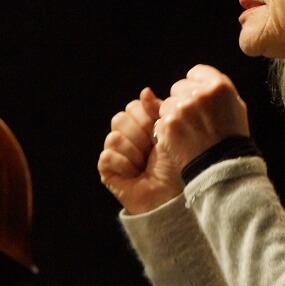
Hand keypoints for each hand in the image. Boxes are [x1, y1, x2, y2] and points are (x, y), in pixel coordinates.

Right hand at [98, 87, 185, 214]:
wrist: (173, 194)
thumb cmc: (177, 165)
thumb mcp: (170, 133)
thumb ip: (157, 111)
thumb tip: (145, 91)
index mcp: (143, 126)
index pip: (132, 107)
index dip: (146, 118)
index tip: (159, 132)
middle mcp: (128, 137)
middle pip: (119, 119)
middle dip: (139, 135)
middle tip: (151, 150)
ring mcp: (116, 153)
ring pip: (114, 137)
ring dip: (134, 152)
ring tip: (144, 165)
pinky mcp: (107, 170)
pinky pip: (107, 156)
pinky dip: (125, 165)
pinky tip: (135, 174)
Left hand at [155, 64, 248, 166]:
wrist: (222, 166)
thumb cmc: (232, 137)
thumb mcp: (235, 106)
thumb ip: (216, 87)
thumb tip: (192, 75)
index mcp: (219, 86)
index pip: (195, 72)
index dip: (195, 86)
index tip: (199, 100)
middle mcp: (199, 94)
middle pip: (178, 87)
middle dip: (183, 100)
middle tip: (196, 119)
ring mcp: (181, 108)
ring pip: (167, 103)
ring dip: (173, 115)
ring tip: (190, 131)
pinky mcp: (168, 124)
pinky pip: (160, 120)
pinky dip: (167, 129)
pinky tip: (182, 139)